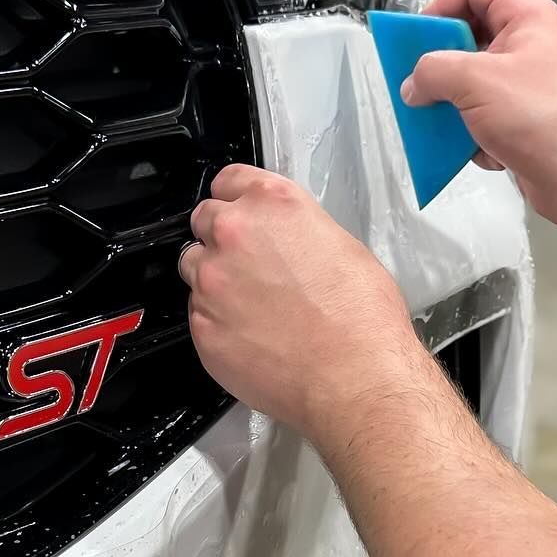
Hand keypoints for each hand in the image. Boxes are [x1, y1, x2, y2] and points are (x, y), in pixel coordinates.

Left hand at [179, 164, 420, 443]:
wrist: (354, 378)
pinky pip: (199, 316)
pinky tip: (253, 337)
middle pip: (203, 221)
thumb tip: (287, 243)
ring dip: (215, 280)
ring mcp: (211, 282)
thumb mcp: (344, 247)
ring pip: (194, 269)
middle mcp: (233, 234)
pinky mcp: (202, 327)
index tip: (240, 212)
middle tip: (252, 267)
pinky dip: (219, 323)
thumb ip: (299, 232)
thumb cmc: (362, 319)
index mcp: (272, 204)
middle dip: (222, 239)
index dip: (236, 198)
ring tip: (254, 307)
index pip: (228, 179)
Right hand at [403, 0, 556, 227]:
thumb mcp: (475, 83)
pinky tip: (485, 149)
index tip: (421, 39)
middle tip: (424, 85)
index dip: (441, 5)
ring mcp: (528, 81)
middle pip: (468, 34)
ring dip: (455, 105)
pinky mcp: (525, 116)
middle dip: (442, 64)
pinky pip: (484, 114)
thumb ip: (432, 72)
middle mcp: (530, 43)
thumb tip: (414, 83)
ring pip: (472, 80)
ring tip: (453, 124)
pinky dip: (475, 133)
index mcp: (527, 16)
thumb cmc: (548, 121)